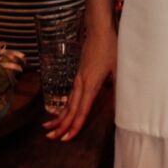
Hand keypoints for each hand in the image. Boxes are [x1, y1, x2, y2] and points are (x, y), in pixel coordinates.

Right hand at [43, 22, 116, 141]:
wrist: (99, 29)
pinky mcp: (79, 75)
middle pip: (69, 109)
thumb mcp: (119, 69)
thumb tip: (121, 110)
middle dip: (60, 125)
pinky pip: (70, 95)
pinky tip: (62, 111)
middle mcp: (81, 83)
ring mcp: (78, 78)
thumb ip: (119, 90)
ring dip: (58, 117)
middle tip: (50, 138)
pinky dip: (64, 106)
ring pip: (67, 102)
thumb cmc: (111, 48)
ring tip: (46, 127)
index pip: (81, 110)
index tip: (66, 138)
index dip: (75, 126)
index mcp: (91, 84)